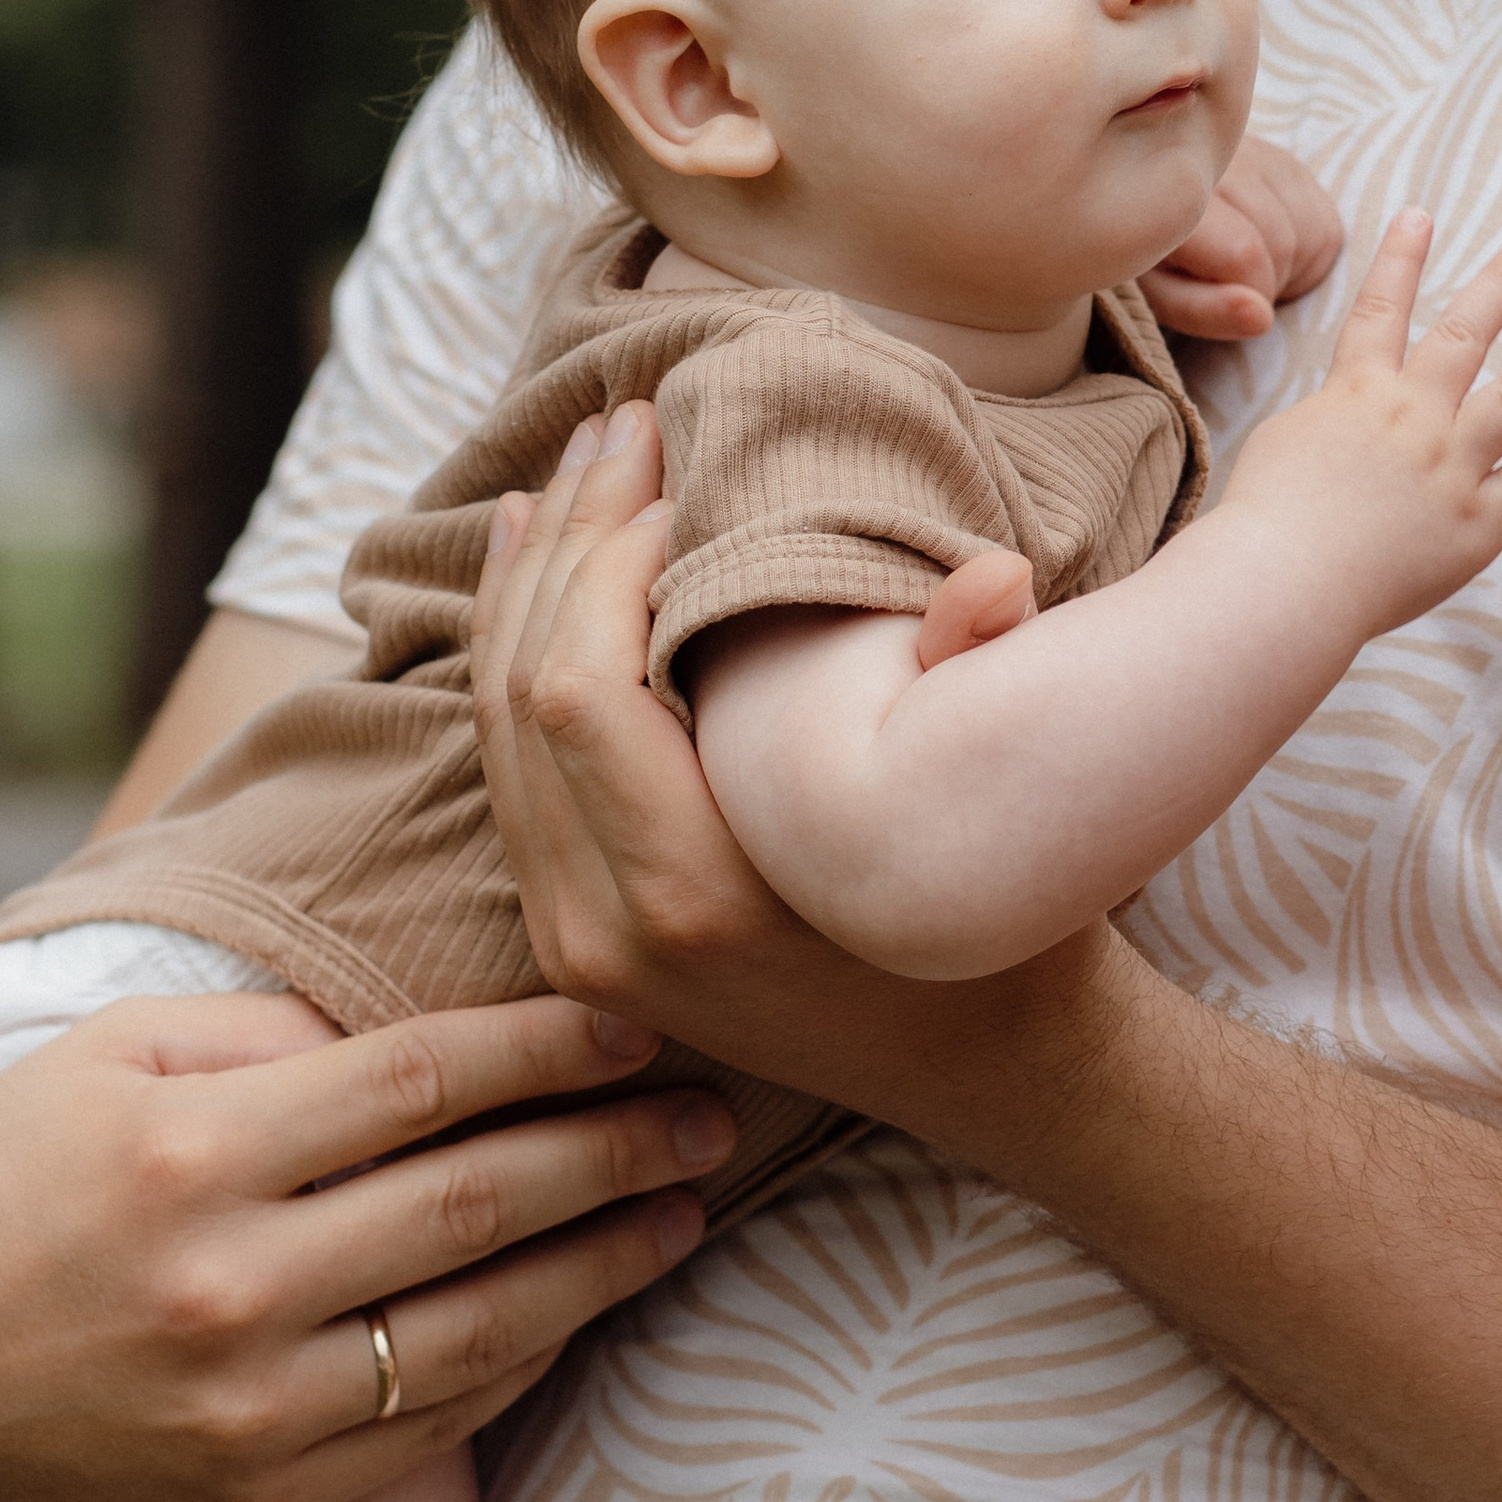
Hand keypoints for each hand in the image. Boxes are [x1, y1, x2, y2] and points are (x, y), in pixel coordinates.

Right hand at [0, 985, 730, 1501]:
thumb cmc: (13, 1178)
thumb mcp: (113, 1061)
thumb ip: (270, 1032)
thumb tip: (434, 1029)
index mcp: (193, 1154)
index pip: (422, 1080)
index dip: (549, 1050)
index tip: (638, 1028)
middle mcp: (226, 1285)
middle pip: (475, 1201)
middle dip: (615, 1151)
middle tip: (713, 1118)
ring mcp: (245, 1408)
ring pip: (478, 1324)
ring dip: (605, 1264)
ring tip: (685, 1212)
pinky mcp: (255, 1498)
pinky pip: (432, 1424)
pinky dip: (523, 1359)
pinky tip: (583, 1305)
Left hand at [470, 408, 1136, 1121]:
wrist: (994, 1074)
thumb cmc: (1005, 934)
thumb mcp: (996, 816)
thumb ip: (969, 688)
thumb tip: (991, 574)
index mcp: (697, 900)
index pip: (582, 692)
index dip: (612, 562)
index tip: (686, 479)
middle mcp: (606, 932)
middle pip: (519, 697)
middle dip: (567, 542)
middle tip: (623, 427)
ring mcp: (577, 940)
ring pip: (495, 731)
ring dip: (527, 584)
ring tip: (571, 469)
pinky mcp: (579, 931)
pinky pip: (511, 773)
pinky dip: (516, 657)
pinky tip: (533, 568)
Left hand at [1139, 131, 1343, 338]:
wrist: (1144, 189)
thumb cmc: (1150, 253)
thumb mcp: (1159, 293)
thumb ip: (1203, 310)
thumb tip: (1262, 318)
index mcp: (1178, 191)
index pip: (1245, 251)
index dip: (1248, 294)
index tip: (1223, 302)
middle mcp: (1225, 159)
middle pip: (1282, 242)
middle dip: (1268, 282)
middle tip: (1233, 286)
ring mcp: (1262, 154)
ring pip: (1311, 231)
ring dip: (1289, 267)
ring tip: (1248, 268)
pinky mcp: (1289, 162)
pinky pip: (1326, 221)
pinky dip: (1306, 251)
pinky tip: (1269, 251)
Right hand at [1216, 215, 1501, 635]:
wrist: (1283, 583)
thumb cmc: (1266, 522)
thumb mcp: (1281, 444)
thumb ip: (1326, 418)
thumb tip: (1346, 411)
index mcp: (1355, 394)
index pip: (1381, 310)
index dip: (1399, 258)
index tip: (1420, 214)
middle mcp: (1412, 418)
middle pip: (1464, 334)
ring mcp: (1450, 467)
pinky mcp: (1476, 523)